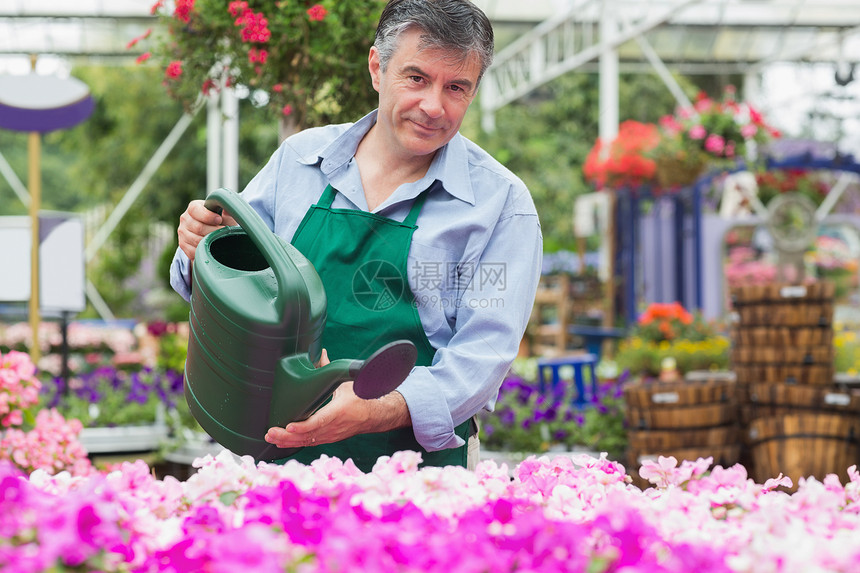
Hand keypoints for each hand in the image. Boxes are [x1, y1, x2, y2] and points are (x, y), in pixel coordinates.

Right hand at [177, 199, 237, 261]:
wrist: (213, 233)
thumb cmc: (221, 221)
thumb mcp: (225, 215)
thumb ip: (227, 210)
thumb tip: (229, 209)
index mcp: (193, 208)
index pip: (195, 210)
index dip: (207, 216)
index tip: (219, 220)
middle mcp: (185, 219)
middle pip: (198, 227)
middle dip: (213, 231)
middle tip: (223, 233)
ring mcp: (183, 232)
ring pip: (196, 240)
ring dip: (210, 242)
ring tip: (219, 240)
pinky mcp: (183, 245)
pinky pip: (193, 251)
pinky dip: (204, 251)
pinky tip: (212, 248)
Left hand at [264, 349, 411, 447]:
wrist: (374, 415)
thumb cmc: (361, 397)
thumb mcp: (346, 383)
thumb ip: (329, 369)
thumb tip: (320, 353)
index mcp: (339, 411)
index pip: (319, 421)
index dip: (303, 426)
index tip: (289, 426)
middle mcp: (334, 427)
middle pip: (308, 435)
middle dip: (287, 435)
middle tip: (270, 433)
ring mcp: (331, 435)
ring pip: (307, 442)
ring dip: (287, 441)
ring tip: (270, 437)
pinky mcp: (328, 439)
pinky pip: (310, 443)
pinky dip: (294, 444)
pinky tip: (281, 442)